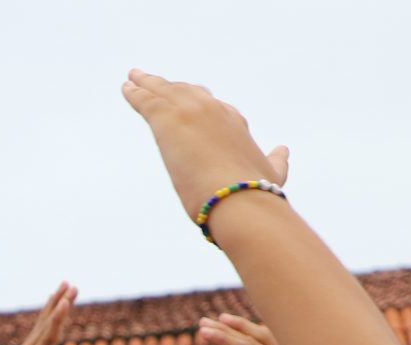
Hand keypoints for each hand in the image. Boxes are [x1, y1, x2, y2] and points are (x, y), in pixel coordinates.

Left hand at [0, 283, 80, 344]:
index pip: (47, 339)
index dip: (58, 319)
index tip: (67, 301)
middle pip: (44, 325)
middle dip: (59, 304)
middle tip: (72, 285)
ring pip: (41, 324)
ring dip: (54, 304)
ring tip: (67, 285)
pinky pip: (39, 329)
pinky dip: (49, 314)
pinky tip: (54, 302)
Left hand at [121, 71, 287, 223]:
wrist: (241, 198)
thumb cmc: (256, 194)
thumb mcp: (272, 174)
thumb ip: (276, 162)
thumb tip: (283, 150)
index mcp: (234, 122)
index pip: (212, 106)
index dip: (198, 103)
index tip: (189, 102)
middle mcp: (213, 110)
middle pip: (186, 91)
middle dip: (170, 87)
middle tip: (154, 82)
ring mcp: (189, 111)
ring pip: (163, 90)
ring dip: (146, 83)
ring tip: (133, 79)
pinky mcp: (167, 119)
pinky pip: (146, 100)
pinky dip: (134, 93)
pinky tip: (126, 89)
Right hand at [199, 314, 325, 344]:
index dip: (223, 340)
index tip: (204, 332)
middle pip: (251, 340)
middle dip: (225, 330)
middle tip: (203, 324)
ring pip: (264, 335)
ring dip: (242, 326)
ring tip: (221, 319)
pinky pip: (277, 339)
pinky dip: (259, 330)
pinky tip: (248, 328)